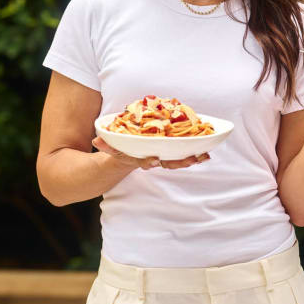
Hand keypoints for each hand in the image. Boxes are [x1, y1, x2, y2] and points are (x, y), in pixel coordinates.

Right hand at [91, 137, 209, 169]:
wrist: (129, 155)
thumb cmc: (123, 150)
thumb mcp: (113, 148)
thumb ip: (107, 145)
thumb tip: (97, 140)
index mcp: (140, 159)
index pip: (145, 162)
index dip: (150, 162)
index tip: (154, 160)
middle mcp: (154, 160)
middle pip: (168, 164)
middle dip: (180, 163)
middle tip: (192, 159)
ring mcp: (164, 157)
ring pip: (179, 161)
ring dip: (192, 159)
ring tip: (203, 156)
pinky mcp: (172, 153)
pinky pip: (184, 154)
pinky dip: (195, 153)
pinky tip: (207, 152)